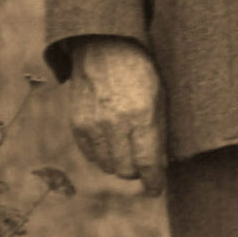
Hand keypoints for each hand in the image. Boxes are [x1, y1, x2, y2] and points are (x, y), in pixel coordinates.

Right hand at [68, 36, 167, 195]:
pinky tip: (110, 142)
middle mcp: (115, 123)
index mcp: (142, 115)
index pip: (147, 163)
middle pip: (126, 170)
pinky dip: (102, 155)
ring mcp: (93, 124)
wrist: (105, 47)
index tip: (156, 188)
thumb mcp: (160, 97)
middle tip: (143, 164)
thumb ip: (159, 132)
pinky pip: (91, 156)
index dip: (154, 181)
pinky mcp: (77, 124)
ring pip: (107, 166)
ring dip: (119, 164)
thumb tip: (159, 166)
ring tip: (127, 150)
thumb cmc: (140, 72)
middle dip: (137, 172)